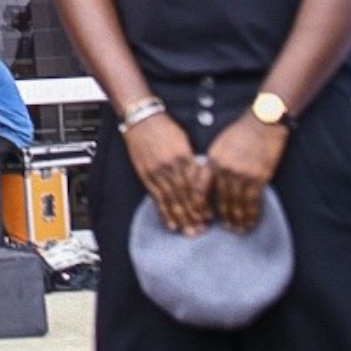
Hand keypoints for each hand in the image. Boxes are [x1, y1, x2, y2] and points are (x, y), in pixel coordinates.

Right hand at [122, 114, 210, 234]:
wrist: (142, 119)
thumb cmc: (165, 127)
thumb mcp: (184, 141)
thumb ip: (192, 160)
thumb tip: (202, 179)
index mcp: (184, 158)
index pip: (196, 187)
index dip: (202, 204)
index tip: (209, 217)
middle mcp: (171, 167)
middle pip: (184, 197)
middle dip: (193, 216)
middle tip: (200, 230)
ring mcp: (157, 172)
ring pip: (171, 200)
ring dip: (180, 217)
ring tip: (187, 231)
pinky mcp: (145, 174)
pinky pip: (156, 197)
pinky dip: (163, 211)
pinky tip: (169, 222)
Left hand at [206, 113, 287, 231]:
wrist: (263, 122)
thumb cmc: (240, 132)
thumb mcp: (218, 146)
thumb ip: (212, 163)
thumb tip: (208, 182)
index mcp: (212, 161)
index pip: (200, 188)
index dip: (198, 205)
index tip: (198, 216)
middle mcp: (224, 169)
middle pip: (219, 199)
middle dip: (220, 217)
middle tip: (223, 228)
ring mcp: (242, 174)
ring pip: (237, 203)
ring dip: (237, 219)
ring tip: (237, 230)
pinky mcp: (259, 177)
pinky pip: (253, 201)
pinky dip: (252, 213)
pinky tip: (251, 222)